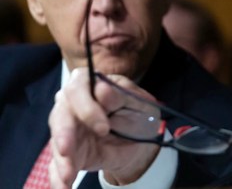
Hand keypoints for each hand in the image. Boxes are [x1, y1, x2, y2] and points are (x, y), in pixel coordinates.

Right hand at [48, 68, 160, 187]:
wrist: (141, 143)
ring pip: (56, 142)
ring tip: (67, 176)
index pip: (77, 89)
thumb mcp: (138, 103)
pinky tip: (62, 187)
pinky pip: (57, 165)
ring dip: (61, 160)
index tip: (103, 126)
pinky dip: (58, 177)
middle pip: (60, 115)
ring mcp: (68, 130)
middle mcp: (73, 106)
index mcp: (91, 85)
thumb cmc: (139, 114)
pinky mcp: (68, 153)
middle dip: (64, 133)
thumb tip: (101, 90)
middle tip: (68, 150)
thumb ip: (120, 96)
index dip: (86, 107)